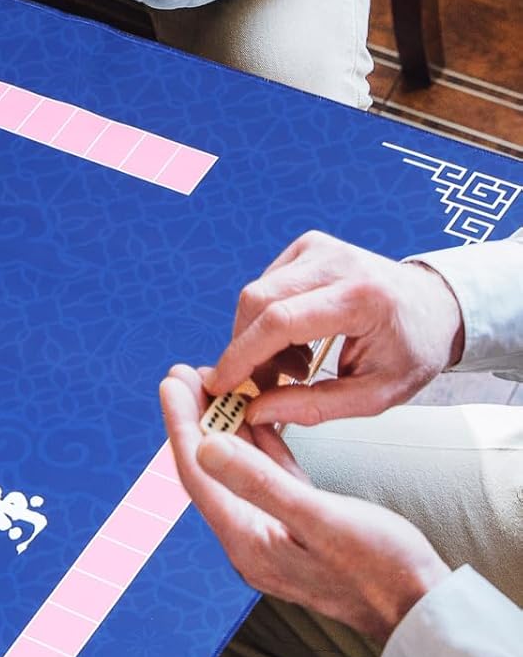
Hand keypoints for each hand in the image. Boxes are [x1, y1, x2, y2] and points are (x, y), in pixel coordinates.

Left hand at [160, 366, 449, 640]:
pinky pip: (268, 476)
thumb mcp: (320, 520)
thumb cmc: (382, 570)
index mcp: (248, 543)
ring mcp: (275, 532)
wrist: (426, 610)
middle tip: (187, 372)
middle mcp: (252, 539)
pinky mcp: (301, 525)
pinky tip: (257, 415)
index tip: (173, 380)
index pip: (199, 473)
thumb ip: (261, 483)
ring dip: (226, 427)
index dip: (181, 424)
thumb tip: (206, 446)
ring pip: (239, 468)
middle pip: (211, 468)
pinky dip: (260, 444)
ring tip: (218, 383)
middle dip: (196, 419)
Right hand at [206, 231, 465, 428]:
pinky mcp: (307, 246)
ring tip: (295, 367)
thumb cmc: (412, 352)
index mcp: (361, 298)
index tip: (221, 384)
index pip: (281, 320)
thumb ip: (316, 406)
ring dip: (258, 337)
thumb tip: (258, 410)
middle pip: (258, 300)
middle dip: (247, 349)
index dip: (243, 354)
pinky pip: (266, 285)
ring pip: (256, 293)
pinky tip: (298, 341)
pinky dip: (268, 320)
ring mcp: (318, 247)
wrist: (434, 305)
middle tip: (265, 385)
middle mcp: (335, 262)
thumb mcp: (378, 395)